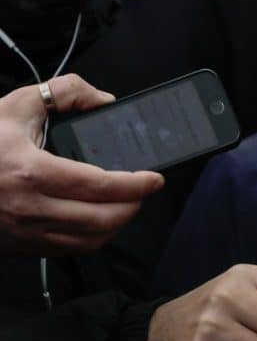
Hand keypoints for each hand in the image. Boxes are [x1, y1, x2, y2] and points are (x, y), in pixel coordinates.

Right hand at [0, 74, 163, 254]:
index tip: (154, 178)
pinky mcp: (20, 246)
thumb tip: (104, 101)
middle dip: (133, 206)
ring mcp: (24, 232)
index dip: (135, 184)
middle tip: (143, 191)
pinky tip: (98, 217)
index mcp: (31, 172)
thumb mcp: (18, 104)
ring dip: (116, 224)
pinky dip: (92, 236)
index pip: (98, 186)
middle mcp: (29, 208)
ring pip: (88, 241)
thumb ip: (66, 91)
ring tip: (125, 203)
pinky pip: (68, 249)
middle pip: (101, 221)